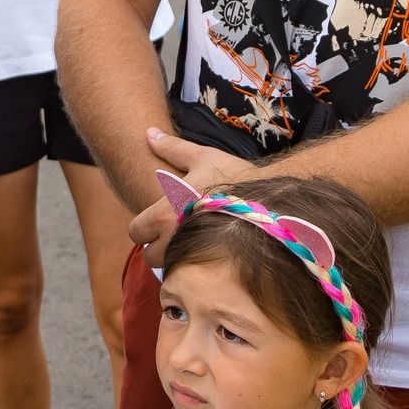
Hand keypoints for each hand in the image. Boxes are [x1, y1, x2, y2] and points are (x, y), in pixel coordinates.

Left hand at [127, 128, 253, 263]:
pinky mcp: (210, 269)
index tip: (158, 222)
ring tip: (192, 243)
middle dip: (158, 247)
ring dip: (175, 259)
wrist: (272, 203)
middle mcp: (171, 239)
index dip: (144, 227)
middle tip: (174, 234)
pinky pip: (191, 275)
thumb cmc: (235, 178)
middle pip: (150, 256)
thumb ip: (172, 148)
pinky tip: (207, 254)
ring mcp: (190, 256)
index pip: (136, 232)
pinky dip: (193, 269)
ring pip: (169, 268)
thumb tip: (149, 133)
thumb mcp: (202, 158)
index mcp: (162, 213)